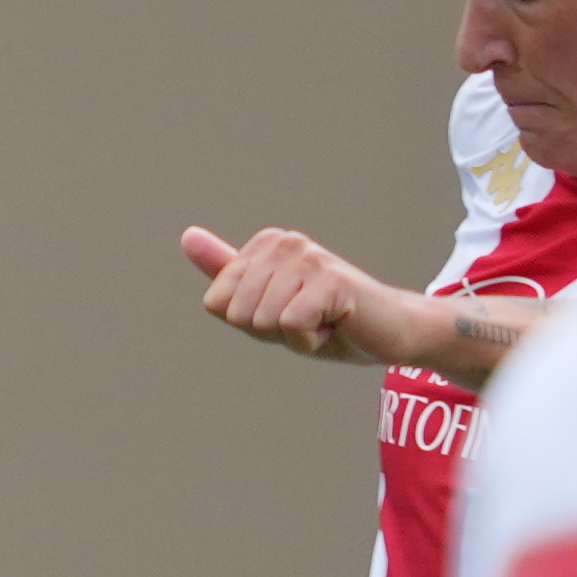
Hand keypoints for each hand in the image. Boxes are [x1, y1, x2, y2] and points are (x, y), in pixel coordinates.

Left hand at [180, 224, 449, 370]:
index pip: (218, 304)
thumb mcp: (265, 301)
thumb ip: (226, 271)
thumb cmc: (327, 320)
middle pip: (238, 315)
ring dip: (294, 336)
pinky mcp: (329, 279)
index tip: (287, 314)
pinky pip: (290, 325)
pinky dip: (311, 340)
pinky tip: (336, 325)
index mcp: (265, 245)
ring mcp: (308, 258)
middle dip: (271, 332)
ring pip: (263, 322)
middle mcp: (285, 242)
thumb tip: (187, 236)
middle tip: (310, 321)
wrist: (389, 332)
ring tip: (324, 322)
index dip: (252, 324)